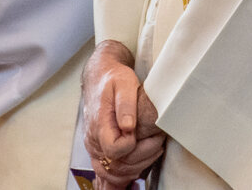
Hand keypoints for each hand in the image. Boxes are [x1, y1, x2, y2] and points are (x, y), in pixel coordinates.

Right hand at [82, 41, 165, 184]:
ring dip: (137, 166)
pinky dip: (125, 172)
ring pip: (113, 172)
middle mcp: (93, 139)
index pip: (114, 149)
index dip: (131, 146)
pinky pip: (109, 171)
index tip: (142, 132)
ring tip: (153, 148)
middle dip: (142, 157)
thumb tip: (128, 126)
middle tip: (157, 140)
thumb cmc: (113, 80)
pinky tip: (140, 163)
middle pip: (116, 165)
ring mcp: (95, 147)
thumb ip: (126, 105)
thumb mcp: (123, 83)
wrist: (100, 78)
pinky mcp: (99, 150)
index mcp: (99, 124)